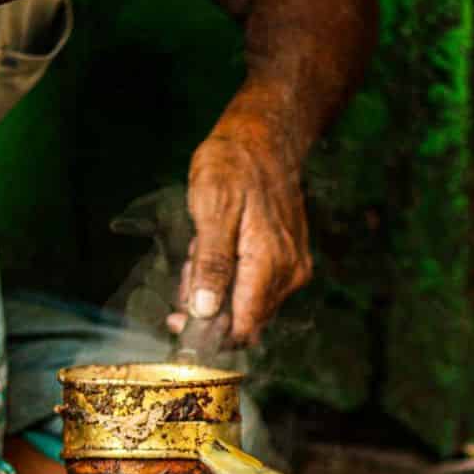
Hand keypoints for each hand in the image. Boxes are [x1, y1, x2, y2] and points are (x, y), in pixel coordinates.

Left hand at [172, 122, 311, 346]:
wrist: (265, 139)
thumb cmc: (234, 166)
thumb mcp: (212, 208)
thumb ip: (211, 263)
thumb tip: (204, 310)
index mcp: (269, 264)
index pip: (242, 327)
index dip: (210, 334)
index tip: (180, 322)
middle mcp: (288, 273)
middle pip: (245, 319)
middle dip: (209, 306)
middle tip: (187, 272)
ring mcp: (293, 268)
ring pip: (248, 304)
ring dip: (218, 291)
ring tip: (200, 254)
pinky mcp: (291, 262)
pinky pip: (257, 288)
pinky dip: (232, 278)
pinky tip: (217, 252)